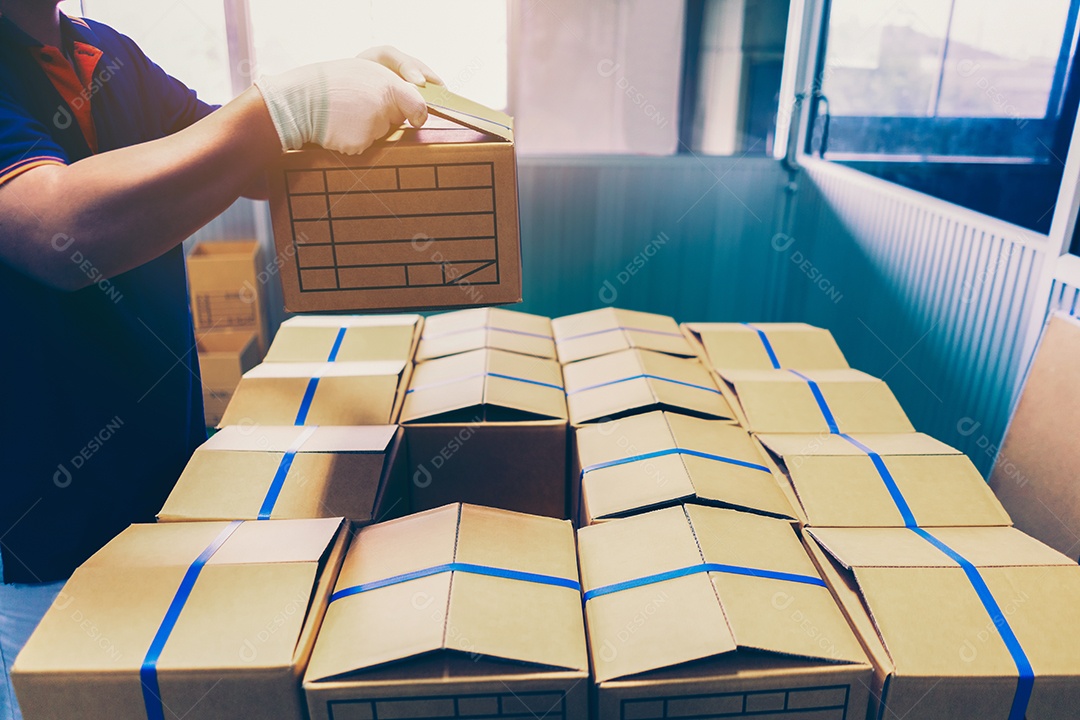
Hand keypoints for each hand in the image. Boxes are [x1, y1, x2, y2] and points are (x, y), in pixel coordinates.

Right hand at [255, 47, 441, 154]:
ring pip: (379, 133)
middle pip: (396, 120)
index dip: (418, 113)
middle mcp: (382, 104)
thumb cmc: (329, 83)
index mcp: (386, 83)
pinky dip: (353, 139)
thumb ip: (390, 83)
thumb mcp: (362, 69)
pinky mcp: (359, 143)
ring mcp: (371, 126)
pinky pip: (364, 145)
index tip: (417, 119)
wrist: (297, 101)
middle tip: (357, 104)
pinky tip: (337, 127)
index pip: (417, 104)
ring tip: (343, 113)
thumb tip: (413, 99)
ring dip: (366, 127)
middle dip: (384, 116)